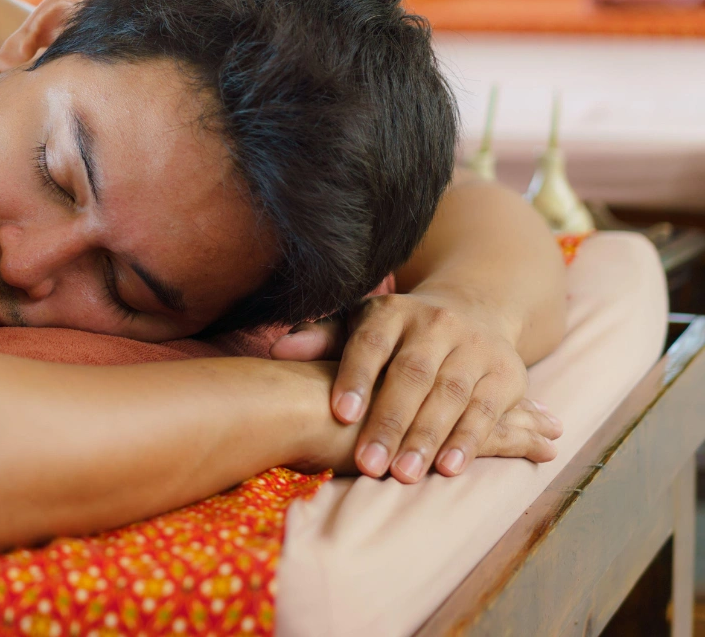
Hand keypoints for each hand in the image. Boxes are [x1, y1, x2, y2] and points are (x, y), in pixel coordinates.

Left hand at [271, 293, 562, 481]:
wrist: (473, 312)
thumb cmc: (395, 335)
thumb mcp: (358, 327)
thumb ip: (322, 340)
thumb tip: (280, 349)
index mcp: (392, 311)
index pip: (371, 343)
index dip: (356, 377)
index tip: (340, 414)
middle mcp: (437, 323)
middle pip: (412, 374)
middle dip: (390, 422)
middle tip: (367, 465)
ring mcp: (475, 347)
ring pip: (450, 394)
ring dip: (427, 437)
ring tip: (404, 475)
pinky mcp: (506, 374)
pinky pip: (486, 410)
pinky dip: (468, 441)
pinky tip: (449, 469)